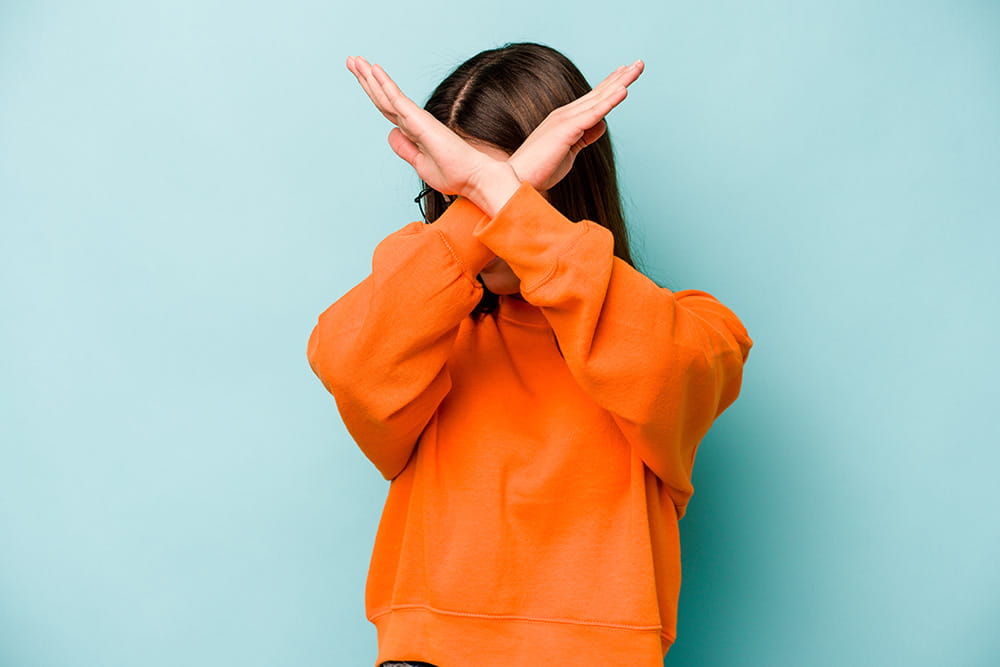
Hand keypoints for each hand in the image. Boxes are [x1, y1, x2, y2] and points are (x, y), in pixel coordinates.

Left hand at [345, 56, 502, 200]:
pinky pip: (398, 100)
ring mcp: (417, 119)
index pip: (387, 108)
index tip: (361, 78)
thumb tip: (390, 133)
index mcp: (413, 131)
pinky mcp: (422, 121)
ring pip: (387, 95)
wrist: (475, 178)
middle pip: (383, 97)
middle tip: (351, 60)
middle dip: (366, 79)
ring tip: (354, 60)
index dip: (373, 92)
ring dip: (370, 77)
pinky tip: (374, 71)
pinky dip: (385, 85)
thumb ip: (405, 148)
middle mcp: (414, 121)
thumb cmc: (455, 175)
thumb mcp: (421, 164)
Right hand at [508, 60, 643, 191]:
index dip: (610, 85)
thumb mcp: (570, 151)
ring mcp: (566, 119)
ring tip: (638, 67)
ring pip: (600, 97)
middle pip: (599, 92)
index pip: (593, 99)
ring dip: (621, 81)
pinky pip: (594, 112)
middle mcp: (566, 114)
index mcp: (566, 120)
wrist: (518, 179)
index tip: (625, 74)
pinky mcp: (567, 129)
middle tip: (639, 63)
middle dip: (621, 77)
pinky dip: (609, 100)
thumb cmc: (540, 170)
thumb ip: (585, 137)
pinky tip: (624, 89)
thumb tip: (600, 125)